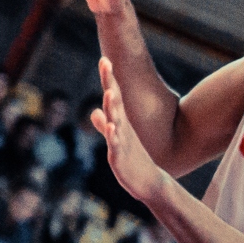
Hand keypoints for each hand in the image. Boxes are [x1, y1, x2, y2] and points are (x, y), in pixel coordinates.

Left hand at [94, 58, 164, 205]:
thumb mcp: (115, 140)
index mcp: (120, 122)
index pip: (113, 96)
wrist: (149, 183)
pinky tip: (111, 126)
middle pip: (114, 101)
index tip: (105, 59)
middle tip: (105, 62)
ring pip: (116, 120)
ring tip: (108, 91)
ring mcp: (122, 141)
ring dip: (112, 106)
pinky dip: (113, 135)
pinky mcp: (120, 156)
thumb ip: (103, 125)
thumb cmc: (132, 159)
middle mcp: (122, 127)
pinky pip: (116, 144)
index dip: (109, 79)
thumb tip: (94, 112)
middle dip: (109, 82)